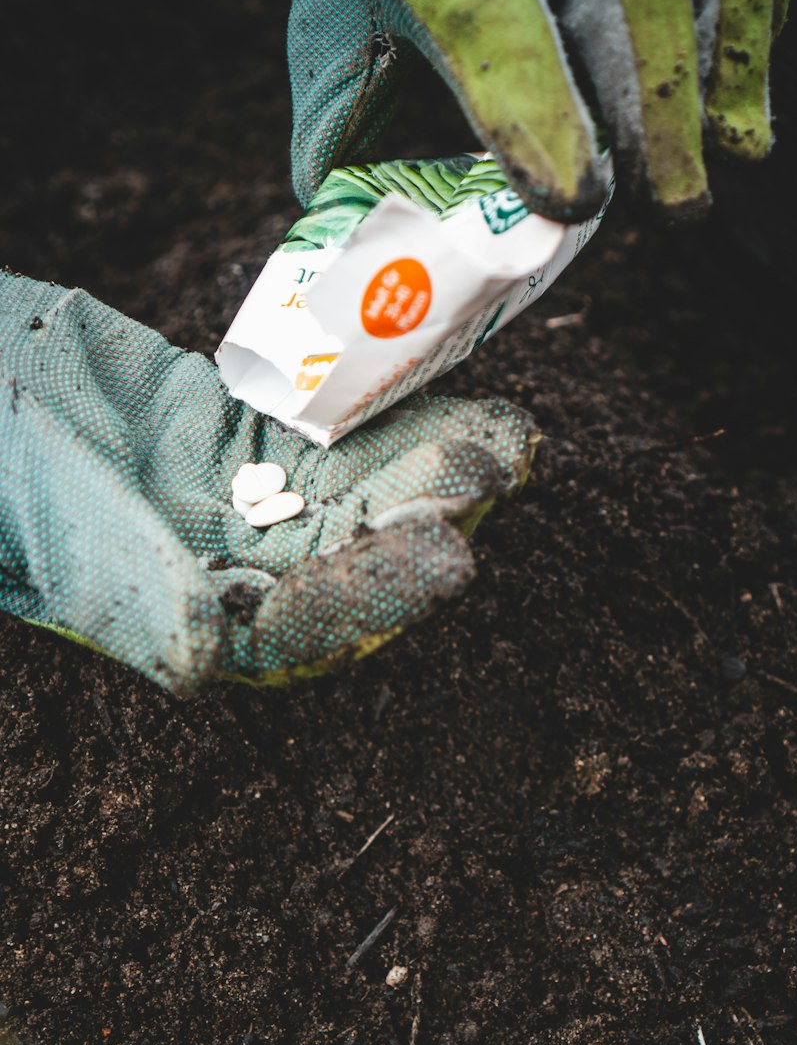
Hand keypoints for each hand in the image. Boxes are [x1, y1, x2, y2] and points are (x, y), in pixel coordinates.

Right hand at [0, 273, 536, 694]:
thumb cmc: (1, 484)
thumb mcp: (52, 542)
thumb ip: (127, 599)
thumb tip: (201, 665)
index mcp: (193, 621)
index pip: (304, 620)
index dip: (377, 590)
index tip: (448, 556)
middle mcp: (232, 569)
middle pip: (348, 552)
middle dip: (421, 516)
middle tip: (493, 474)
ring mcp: (242, 497)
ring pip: (348, 486)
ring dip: (418, 461)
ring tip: (498, 434)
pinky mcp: (241, 432)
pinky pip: (323, 424)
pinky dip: (376, 406)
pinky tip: (431, 379)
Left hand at [288, 0, 796, 219]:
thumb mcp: (340, 20)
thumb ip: (353, 124)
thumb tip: (382, 253)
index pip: (493, 19)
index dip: (541, 114)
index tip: (575, 198)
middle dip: (663, 104)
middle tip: (678, 202)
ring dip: (733, 55)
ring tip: (737, 148)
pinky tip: (753, 63)